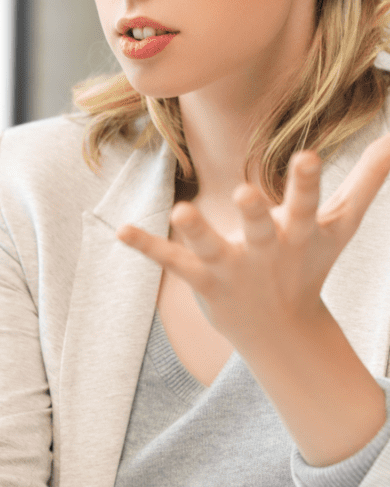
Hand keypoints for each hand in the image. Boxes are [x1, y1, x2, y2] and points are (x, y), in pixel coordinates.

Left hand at [116, 134, 389, 352]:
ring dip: (196, 231)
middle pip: (261, 229)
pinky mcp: (203, 280)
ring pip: (211, 247)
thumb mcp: (339, 226)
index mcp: (299, 233)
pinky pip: (173, 262)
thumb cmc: (309, 265)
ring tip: (179, 210)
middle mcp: (266, 251)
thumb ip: (366, 181)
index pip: (306, 204)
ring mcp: (232, 267)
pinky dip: (148, 247)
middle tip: (244, 192)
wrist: (282, 331)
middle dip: (254, 213)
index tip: (306, 155)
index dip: (306, 183)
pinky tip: (121, 231)